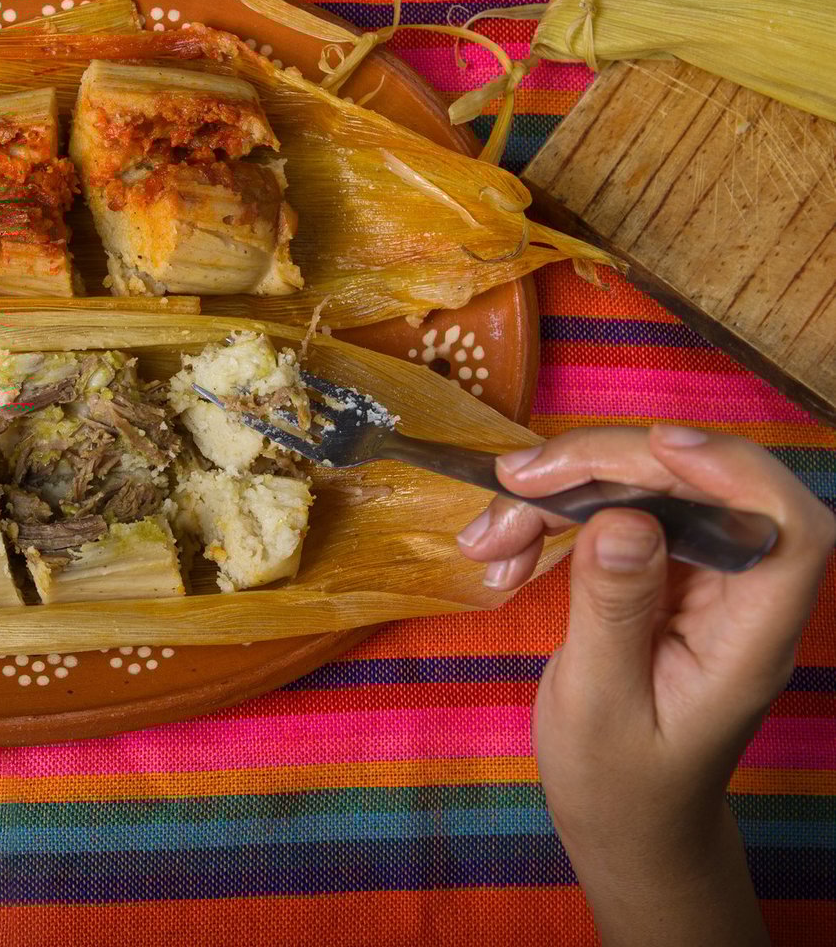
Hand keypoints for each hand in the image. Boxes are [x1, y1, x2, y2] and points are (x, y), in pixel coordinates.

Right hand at [456, 425, 834, 944]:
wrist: (624, 822)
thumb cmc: (619, 784)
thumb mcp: (599, 705)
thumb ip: (613, 611)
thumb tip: (623, 520)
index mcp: (750, 636)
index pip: (782, 527)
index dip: (735, 470)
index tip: (656, 446)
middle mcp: (736, 594)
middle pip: (696, 488)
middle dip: (603, 468)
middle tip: (515, 484)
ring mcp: (699, 580)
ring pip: (644, 492)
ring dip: (559, 496)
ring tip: (485, 538)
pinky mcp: (659, 574)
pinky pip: (612, 516)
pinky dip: (551, 521)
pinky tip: (499, 552)